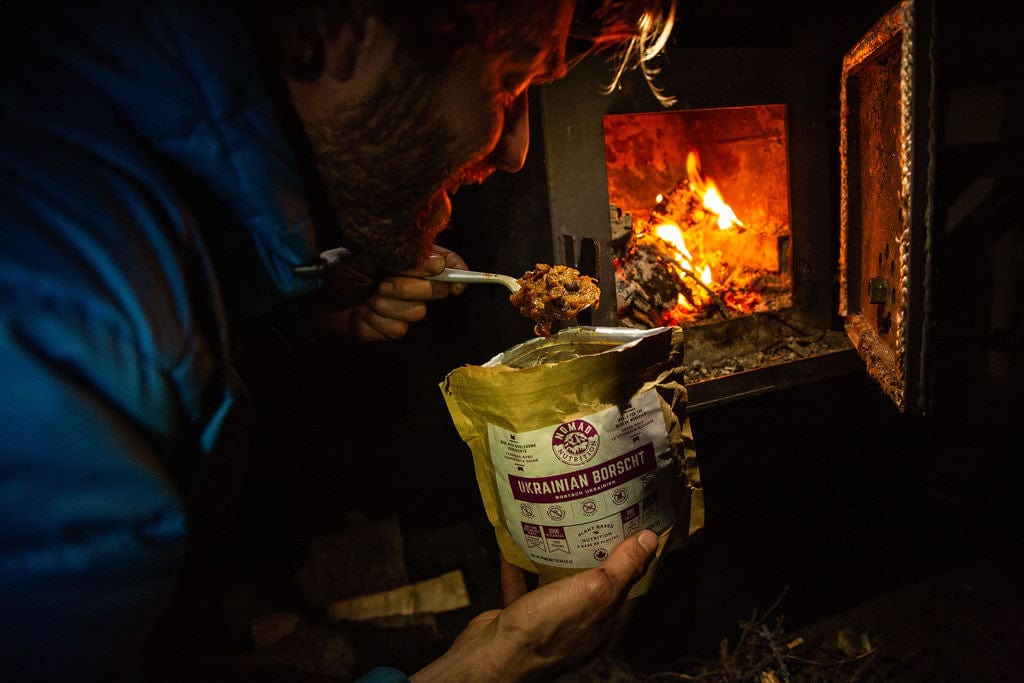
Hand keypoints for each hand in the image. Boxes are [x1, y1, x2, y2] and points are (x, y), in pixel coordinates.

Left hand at [304, 245, 467, 342]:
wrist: (315, 297)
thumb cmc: (339, 269)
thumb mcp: (370, 254)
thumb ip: (406, 256)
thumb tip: (438, 264)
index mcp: (411, 258)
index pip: (448, 263)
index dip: (458, 272)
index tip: (456, 282)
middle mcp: (413, 281)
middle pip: (437, 289)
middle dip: (409, 287)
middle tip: (381, 282)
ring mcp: (404, 306)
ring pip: (417, 311)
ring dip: (387, 305)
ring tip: (367, 297)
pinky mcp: (393, 328)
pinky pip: (399, 328)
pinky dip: (377, 321)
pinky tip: (363, 314)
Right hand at [411, 530, 657, 681]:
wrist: (489, 656)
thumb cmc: (545, 629)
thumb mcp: (592, 593)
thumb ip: (622, 568)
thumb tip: (650, 540)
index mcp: (604, 629)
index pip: (630, 590)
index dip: (636, 560)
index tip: (635, 528)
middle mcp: (579, 630)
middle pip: (594, 585)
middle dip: (596, 553)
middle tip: (597, 517)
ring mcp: (548, 626)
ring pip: (557, 585)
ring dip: (557, 558)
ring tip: (560, 523)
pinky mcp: (519, 620)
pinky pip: (523, 586)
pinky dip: (520, 565)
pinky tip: (516, 540)